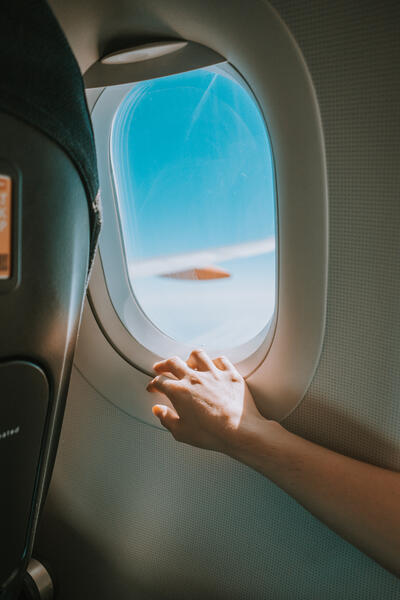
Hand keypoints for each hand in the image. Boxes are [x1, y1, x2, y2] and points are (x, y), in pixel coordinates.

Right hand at [147, 349, 265, 453]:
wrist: (240, 431)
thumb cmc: (212, 434)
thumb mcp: (181, 433)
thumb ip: (167, 419)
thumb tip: (159, 411)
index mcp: (179, 392)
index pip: (160, 382)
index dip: (154, 384)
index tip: (154, 387)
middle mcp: (194, 378)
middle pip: (173, 362)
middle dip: (164, 364)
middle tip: (161, 367)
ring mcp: (213, 374)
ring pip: (197, 355)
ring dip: (189, 358)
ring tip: (188, 362)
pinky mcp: (230, 374)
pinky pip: (220, 360)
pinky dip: (214, 362)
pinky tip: (213, 366)